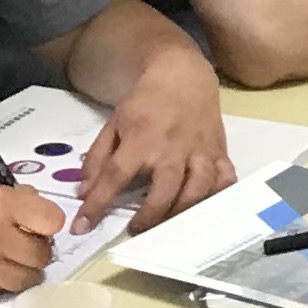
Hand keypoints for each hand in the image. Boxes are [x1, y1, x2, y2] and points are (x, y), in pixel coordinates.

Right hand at [0, 181, 65, 302]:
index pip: (52, 220)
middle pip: (42, 254)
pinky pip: (0, 291)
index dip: (45, 225)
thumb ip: (8, 198)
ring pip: (27, 280)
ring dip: (19, 271)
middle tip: (18, 246)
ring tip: (0, 261)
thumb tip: (36, 206)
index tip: (36, 226)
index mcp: (0, 203)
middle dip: (34, 251)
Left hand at [75, 40, 232, 229]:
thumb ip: (98, 158)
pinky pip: (225, 179)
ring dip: (182, 212)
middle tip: (136, 231)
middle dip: (149, 216)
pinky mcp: (220, 152)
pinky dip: (218, 197)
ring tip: (168, 225)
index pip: (115, 176)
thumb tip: (84, 192)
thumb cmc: (145, 103)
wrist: (183, 76)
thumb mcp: (114, 124)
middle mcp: (173, 147)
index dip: (97, 204)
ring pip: (198, 189)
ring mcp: (200, 150)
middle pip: (164, 189)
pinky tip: (206, 208)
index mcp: (142, 138)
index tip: (81, 227)